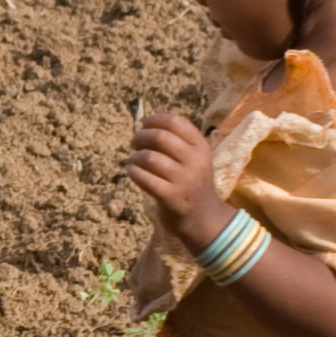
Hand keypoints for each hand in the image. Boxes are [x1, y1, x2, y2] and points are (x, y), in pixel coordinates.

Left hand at [122, 109, 226, 250]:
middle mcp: (195, 161)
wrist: (203, 217)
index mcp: (201, 146)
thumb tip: (144, 125)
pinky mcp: (171, 197)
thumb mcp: (194, 157)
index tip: (144, 125)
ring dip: (135, 157)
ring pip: (149, 157)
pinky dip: (133, 171)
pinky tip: (133, 172)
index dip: (154, 120)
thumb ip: (176, 140)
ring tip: (134, 161)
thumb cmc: (191, 181)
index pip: (176, 121)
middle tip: (135, 143)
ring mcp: (184, 180)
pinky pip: (143, 177)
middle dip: (140, 136)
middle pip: (160, 137)